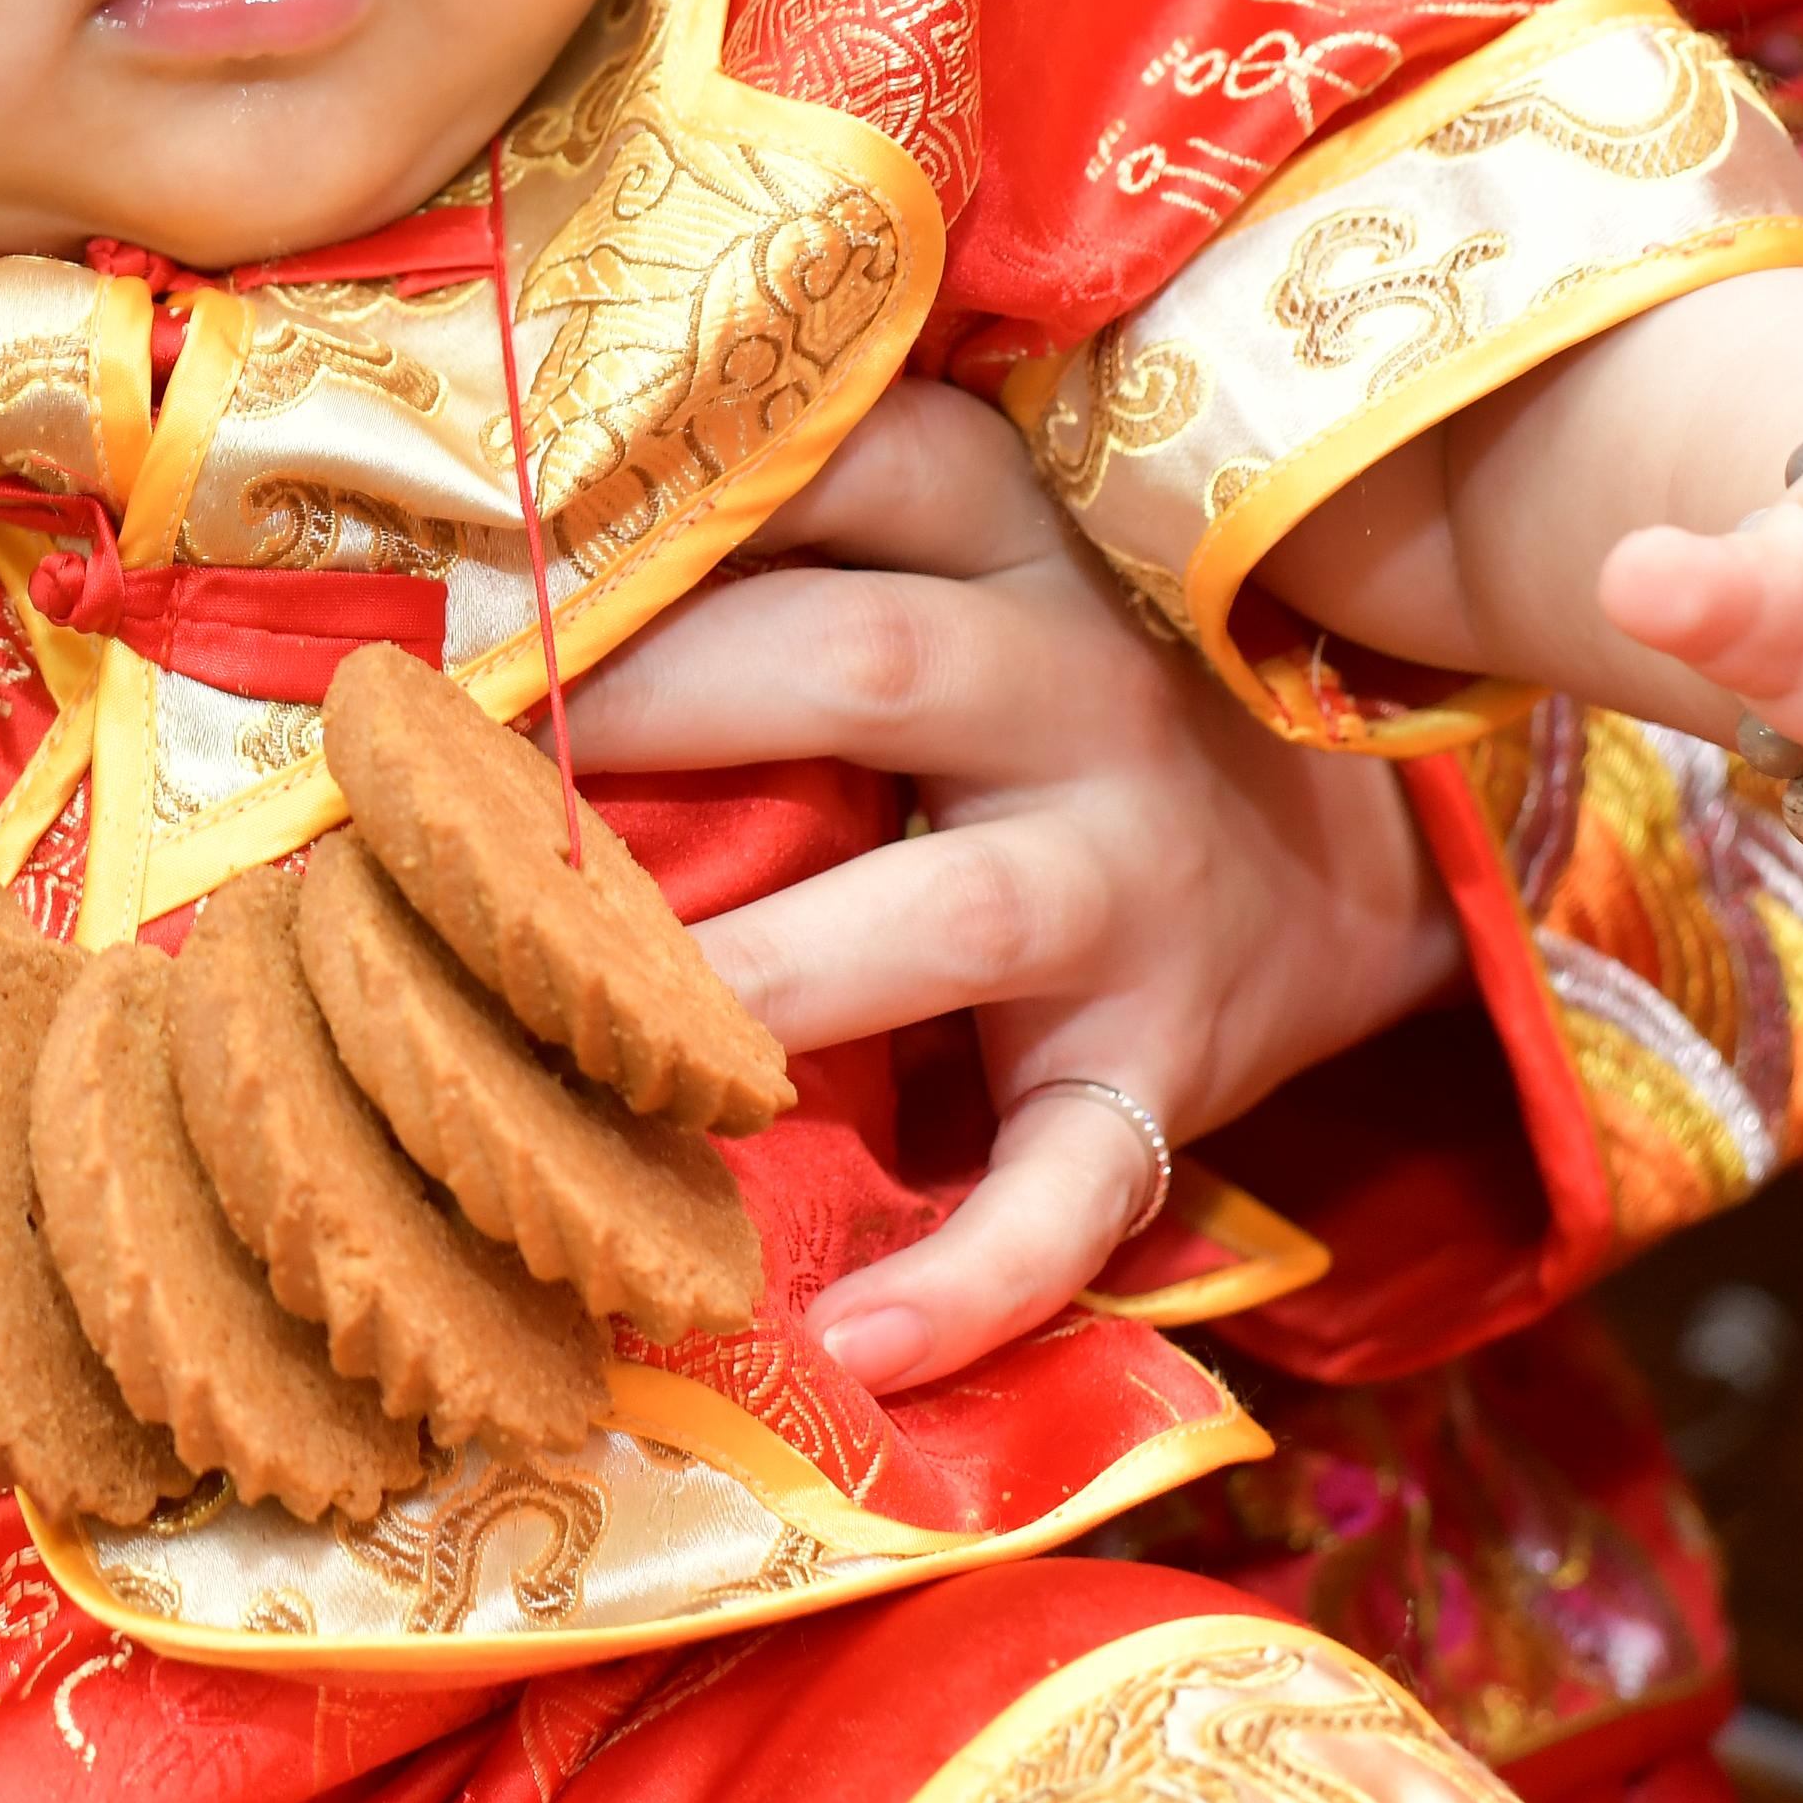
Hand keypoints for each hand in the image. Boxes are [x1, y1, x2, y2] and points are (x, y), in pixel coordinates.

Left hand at [561, 384, 1466, 1390]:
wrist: (1345, 871)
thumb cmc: (1062, 704)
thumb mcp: (979, 575)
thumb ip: (796, 550)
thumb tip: (484, 570)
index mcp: (1021, 546)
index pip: (866, 460)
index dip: (688, 494)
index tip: (508, 549)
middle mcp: (1087, 695)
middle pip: (863, 662)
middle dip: (653, 704)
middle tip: (457, 780)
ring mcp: (1133, 887)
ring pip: (942, 916)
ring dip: (752, 980)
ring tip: (584, 1041)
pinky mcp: (1165, 1069)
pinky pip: (1074, 1182)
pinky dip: (968, 1275)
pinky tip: (845, 1342)